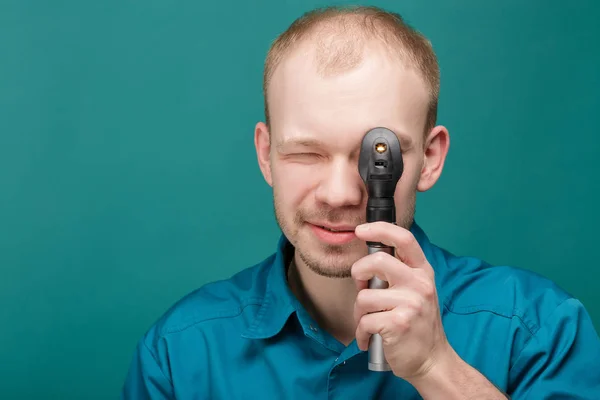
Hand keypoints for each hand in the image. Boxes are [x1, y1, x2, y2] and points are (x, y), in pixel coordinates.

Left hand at [352, 221, 451, 381]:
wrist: (432, 361)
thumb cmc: (417, 325)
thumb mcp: (416, 292)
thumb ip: (397, 273)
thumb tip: (365, 262)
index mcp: (422, 272)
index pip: (404, 239)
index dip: (380, 229)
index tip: (361, 230)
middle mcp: (419, 284)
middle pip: (376, 261)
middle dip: (358, 273)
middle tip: (362, 289)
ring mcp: (411, 303)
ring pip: (364, 296)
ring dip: (359, 312)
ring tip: (369, 322)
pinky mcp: (399, 323)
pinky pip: (365, 321)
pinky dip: (361, 333)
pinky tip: (369, 338)